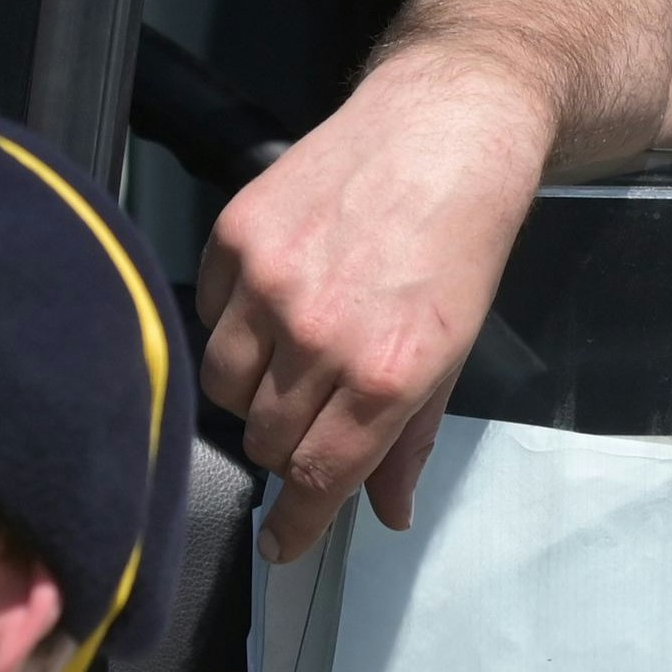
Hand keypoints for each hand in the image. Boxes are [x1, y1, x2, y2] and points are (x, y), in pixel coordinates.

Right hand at [198, 60, 552, 562]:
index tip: (282, 544)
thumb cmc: (462, 240)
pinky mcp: (236, 236)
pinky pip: (209, 318)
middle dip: (290, 442)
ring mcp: (270, 283)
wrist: (446, 128)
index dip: (297, 523)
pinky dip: (235, 323)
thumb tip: (384, 512)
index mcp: (386, 374)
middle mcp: (320, 335)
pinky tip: (278, 295)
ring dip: (255, 390)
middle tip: (318, 408)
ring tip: (294, 352)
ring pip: (226, 387)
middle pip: (267, 439)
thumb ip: (411, 439)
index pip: (317, 477)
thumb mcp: (455, 352)